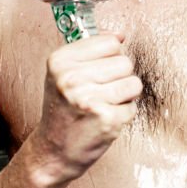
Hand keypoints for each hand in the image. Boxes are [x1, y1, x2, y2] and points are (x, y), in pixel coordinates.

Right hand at [32, 34, 141, 181]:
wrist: (53, 151)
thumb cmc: (63, 110)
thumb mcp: (64, 73)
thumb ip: (91, 50)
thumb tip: (120, 35)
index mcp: (60, 61)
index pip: (110, 42)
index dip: (109, 58)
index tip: (96, 72)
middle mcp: (72, 78)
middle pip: (125, 62)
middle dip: (118, 77)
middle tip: (99, 93)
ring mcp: (89, 99)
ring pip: (133, 83)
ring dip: (124, 96)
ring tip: (104, 105)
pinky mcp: (106, 120)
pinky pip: (133, 107)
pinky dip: (123, 115)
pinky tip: (104, 120)